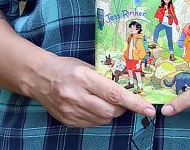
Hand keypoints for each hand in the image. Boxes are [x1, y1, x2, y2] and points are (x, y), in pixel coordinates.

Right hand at [24, 55, 154, 125]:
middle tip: (122, 100)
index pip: (115, 94)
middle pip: (111, 111)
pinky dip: (98, 117)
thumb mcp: (87, 66)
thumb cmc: (67, 68)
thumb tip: (130, 88)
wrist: (40, 77)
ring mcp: (71, 111)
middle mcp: (76, 96)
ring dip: (110, 113)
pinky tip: (92, 106)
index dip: (134, 103)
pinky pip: (92, 124)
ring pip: (103, 119)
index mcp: (84, 78)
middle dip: (122, 108)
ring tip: (103, 101)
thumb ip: (106, 77)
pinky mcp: (68, 121)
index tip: (149, 109)